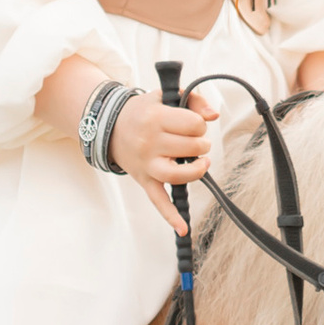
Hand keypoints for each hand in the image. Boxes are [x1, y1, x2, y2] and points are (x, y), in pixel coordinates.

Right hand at [110, 86, 212, 219]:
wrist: (110, 126)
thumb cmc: (144, 111)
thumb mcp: (165, 95)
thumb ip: (194, 99)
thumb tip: (213, 116)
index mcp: (155, 117)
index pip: (194, 124)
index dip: (200, 124)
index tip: (194, 124)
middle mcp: (150, 142)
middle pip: (192, 147)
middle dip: (200, 143)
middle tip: (194, 140)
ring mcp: (146, 164)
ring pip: (179, 174)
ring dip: (197, 169)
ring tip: (201, 163)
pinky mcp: (144, 180)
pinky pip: (158, 201)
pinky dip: (171, 216)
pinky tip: (183, 229)